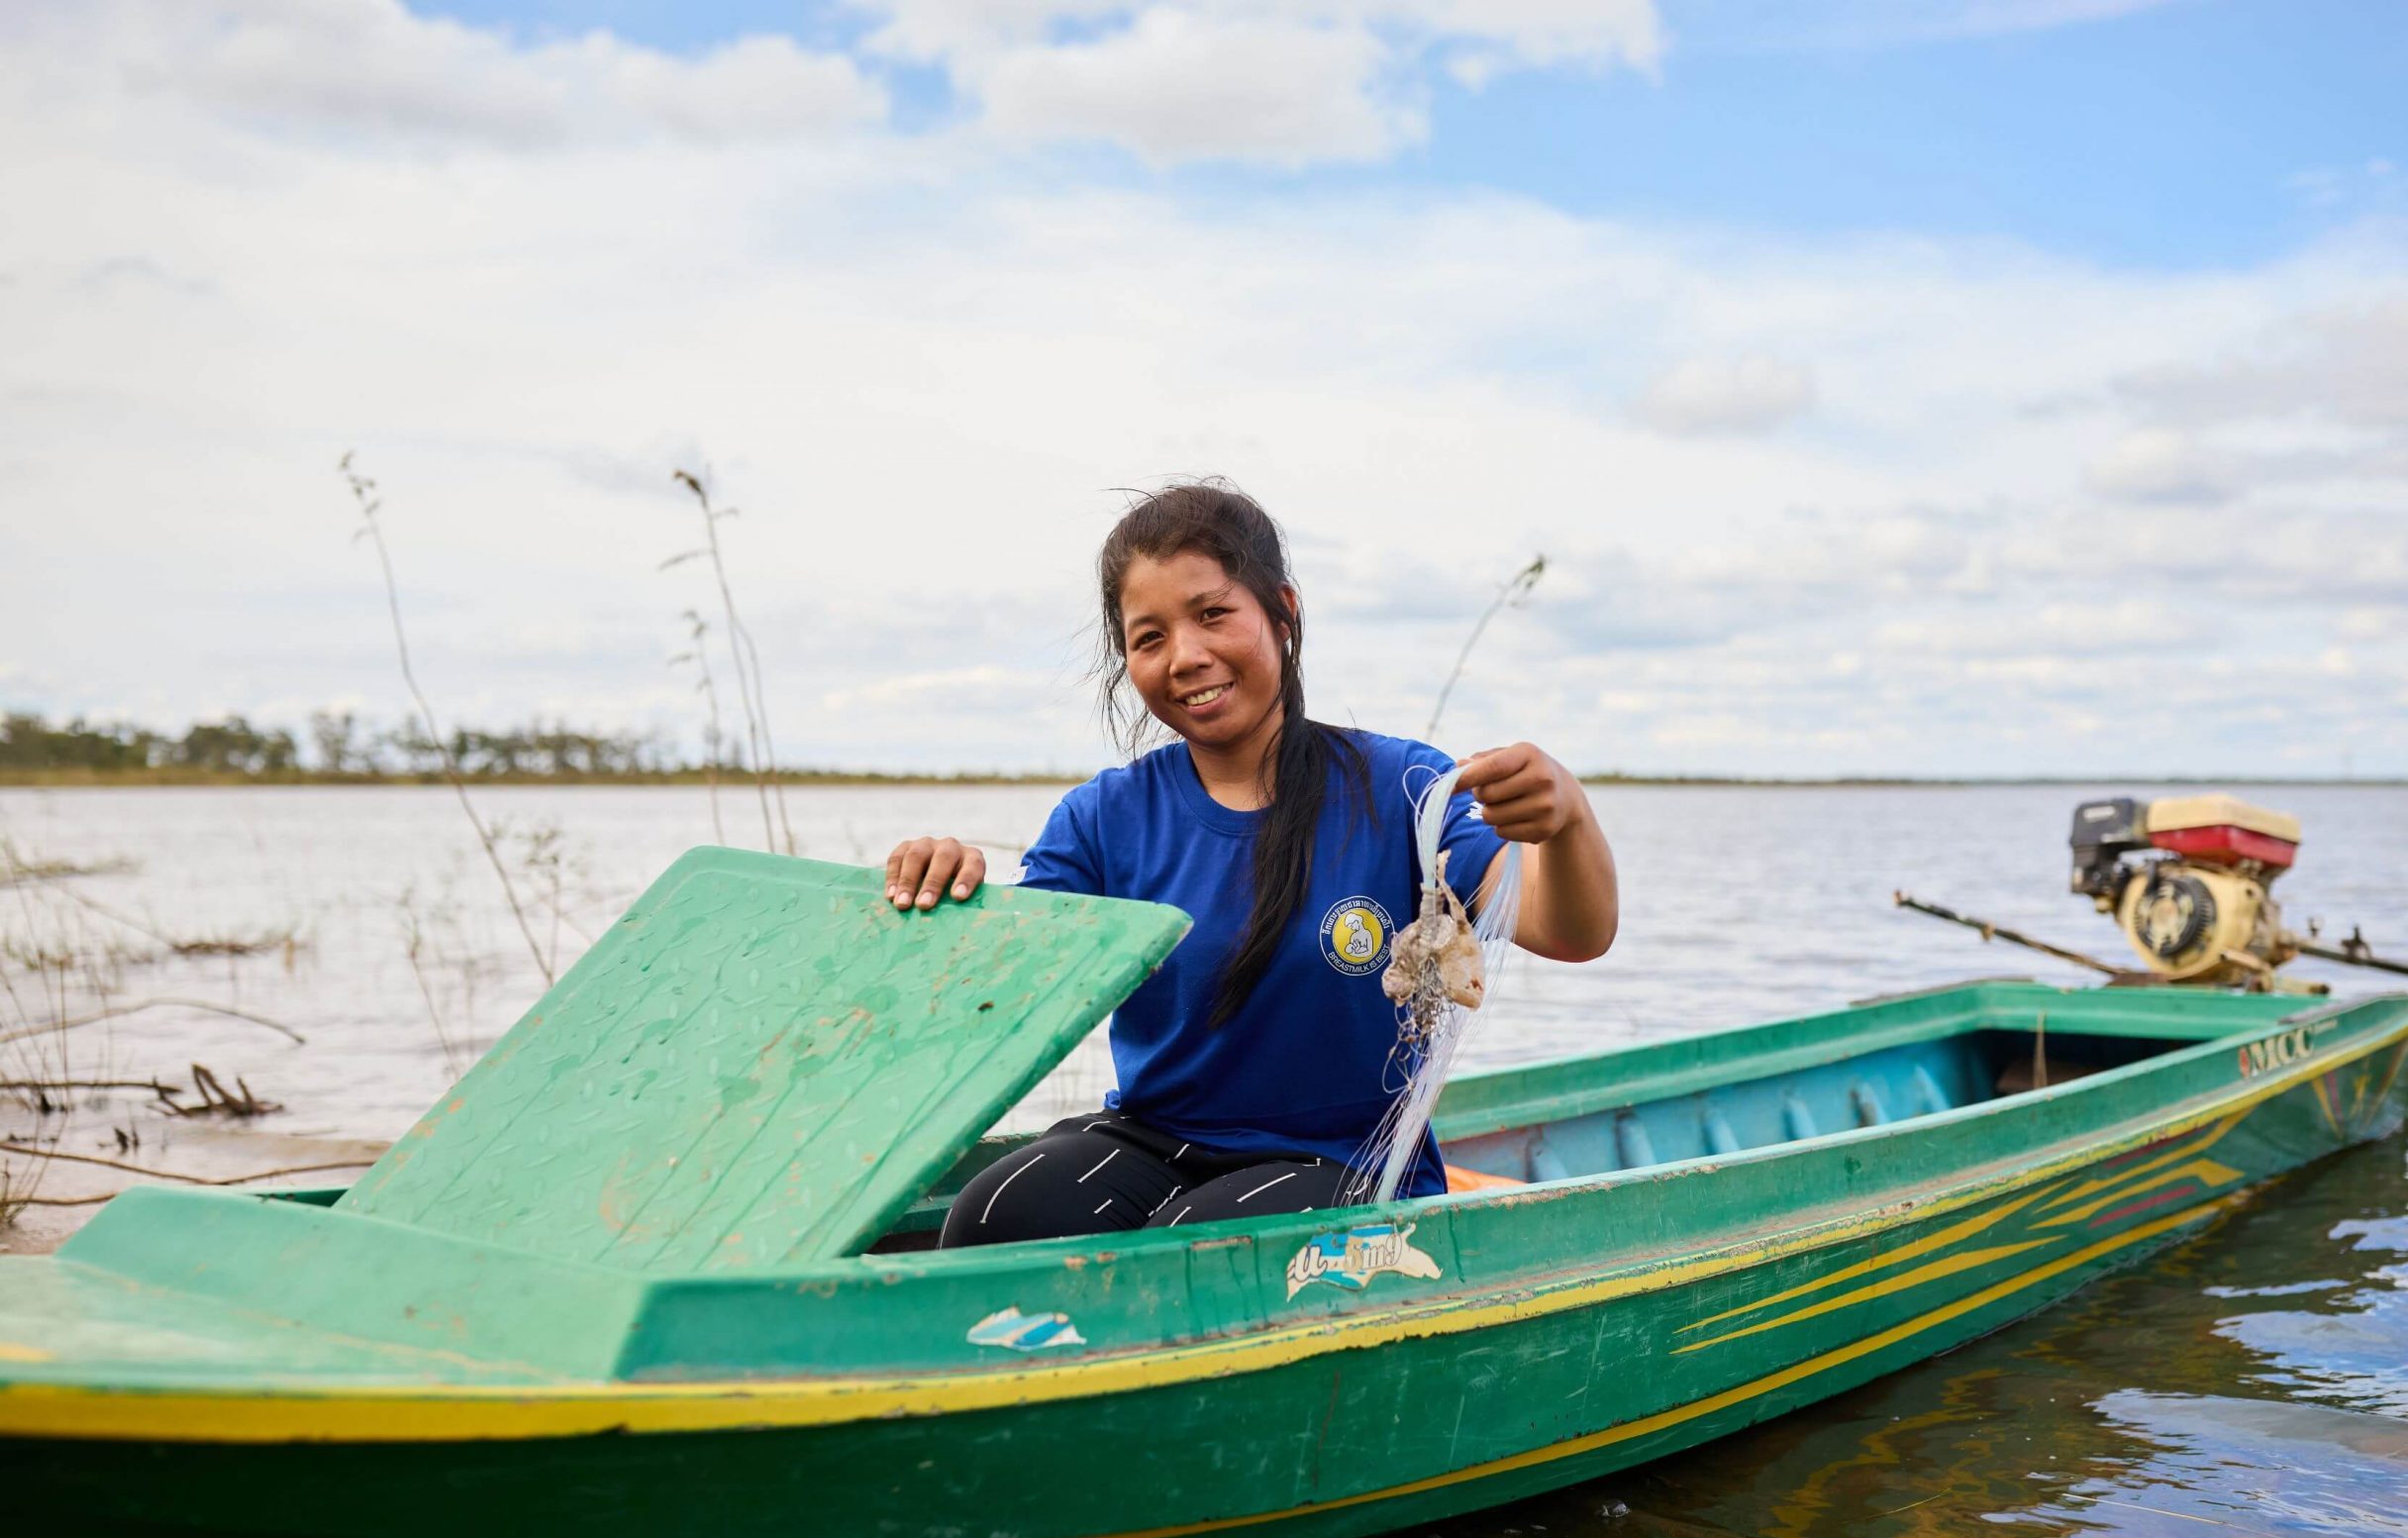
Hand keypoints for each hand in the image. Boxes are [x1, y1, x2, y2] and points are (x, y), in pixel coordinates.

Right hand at [884, 837, 987, 910]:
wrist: (936, 878)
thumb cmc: (953, 896)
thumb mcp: (964, 900)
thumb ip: (962, 908)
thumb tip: (956, 930)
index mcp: (972, 859)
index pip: (973, 865)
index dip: (966, 880)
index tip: (958, 897)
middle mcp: (951, 847)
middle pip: (943, 859)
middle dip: (932, 883)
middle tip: (923, 905)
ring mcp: (927, 844)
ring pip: (916, 856)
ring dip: (908, 881)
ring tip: (902, 904)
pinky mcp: (906, 846)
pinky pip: (896, 858)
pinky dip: (892, 877)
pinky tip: (890, 895)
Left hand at [1453, 742, 1587, 843]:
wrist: (1566, 797)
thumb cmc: (1526, 772)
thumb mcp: (1510, 757)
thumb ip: (1483, 761)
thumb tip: (1458, 766)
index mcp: (1529, 754)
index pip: (1492, 768)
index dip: (1466, 778)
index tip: (1449, 786)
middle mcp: (1542, 779)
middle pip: (1486, 794)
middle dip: (1480, 794)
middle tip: (1490, 792)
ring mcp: (1545, 806)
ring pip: (1491, 817)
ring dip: (1489, 812)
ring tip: (1505, 804)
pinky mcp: (1544, 829)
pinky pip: (1502, 833)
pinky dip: (1501, 827)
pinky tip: (1516, 817)